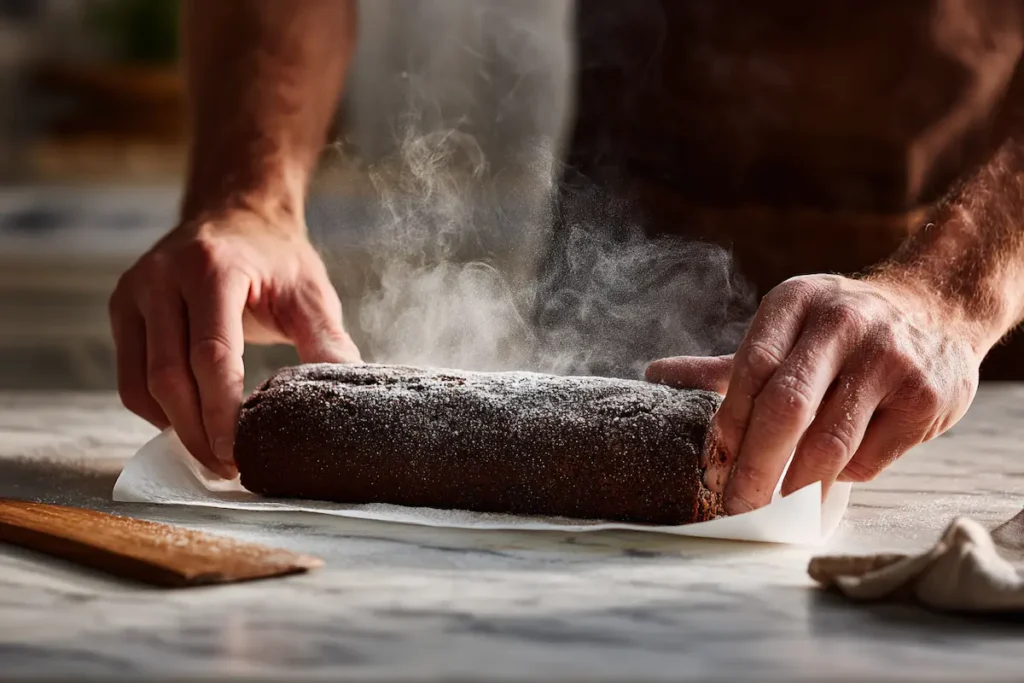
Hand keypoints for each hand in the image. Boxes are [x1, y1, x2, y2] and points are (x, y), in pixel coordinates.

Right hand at [109, 210, 359, 477]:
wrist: (236, 214)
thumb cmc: (276, 258)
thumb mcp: (311, 292)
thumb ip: (326, 342)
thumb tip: (344, 394)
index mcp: (214, 268)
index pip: (213, 354)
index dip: (223, 411)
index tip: (240, 453)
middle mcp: (164, 276)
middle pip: (170, 375)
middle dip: (198, 431)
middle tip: (229, 469)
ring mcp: (135, 291)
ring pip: (142, 382)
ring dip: (175, 428)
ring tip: (213, 455)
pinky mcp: (123, 308)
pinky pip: (130, 376)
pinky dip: (156, 410)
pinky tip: (190, 425)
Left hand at [647, 274, 980, 513]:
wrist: (937, 305)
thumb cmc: (838, 329)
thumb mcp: (785, 326)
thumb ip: (726, 364)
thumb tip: (654, 377)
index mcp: (796, 303)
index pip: (752, 369)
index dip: (729, 424)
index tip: (712, 466)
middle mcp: (842, 324)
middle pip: (787, 408)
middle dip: (755, 467)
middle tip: (737, 507)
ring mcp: (889, 359)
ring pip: (829, 442)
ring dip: (796, 488)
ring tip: (776, 513)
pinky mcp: (926, 397)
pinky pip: (870, 457)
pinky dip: (845, 477)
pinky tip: (833, 477)